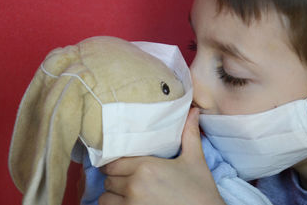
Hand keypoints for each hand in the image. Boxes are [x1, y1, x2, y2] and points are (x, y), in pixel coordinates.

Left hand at [98, 107, 225, 204]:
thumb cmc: (201, 191)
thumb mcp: (195, 160)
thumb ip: (189, 134)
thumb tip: (192, 111)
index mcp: (146, 167)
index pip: (113, 162)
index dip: (114, 163)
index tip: (119, 164)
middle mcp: (134, 186)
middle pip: (108, 179)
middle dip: (115, 178)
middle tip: (125, 178)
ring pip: (105, 198)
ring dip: (112, 195)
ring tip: (125, 193)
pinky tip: (128, 204)